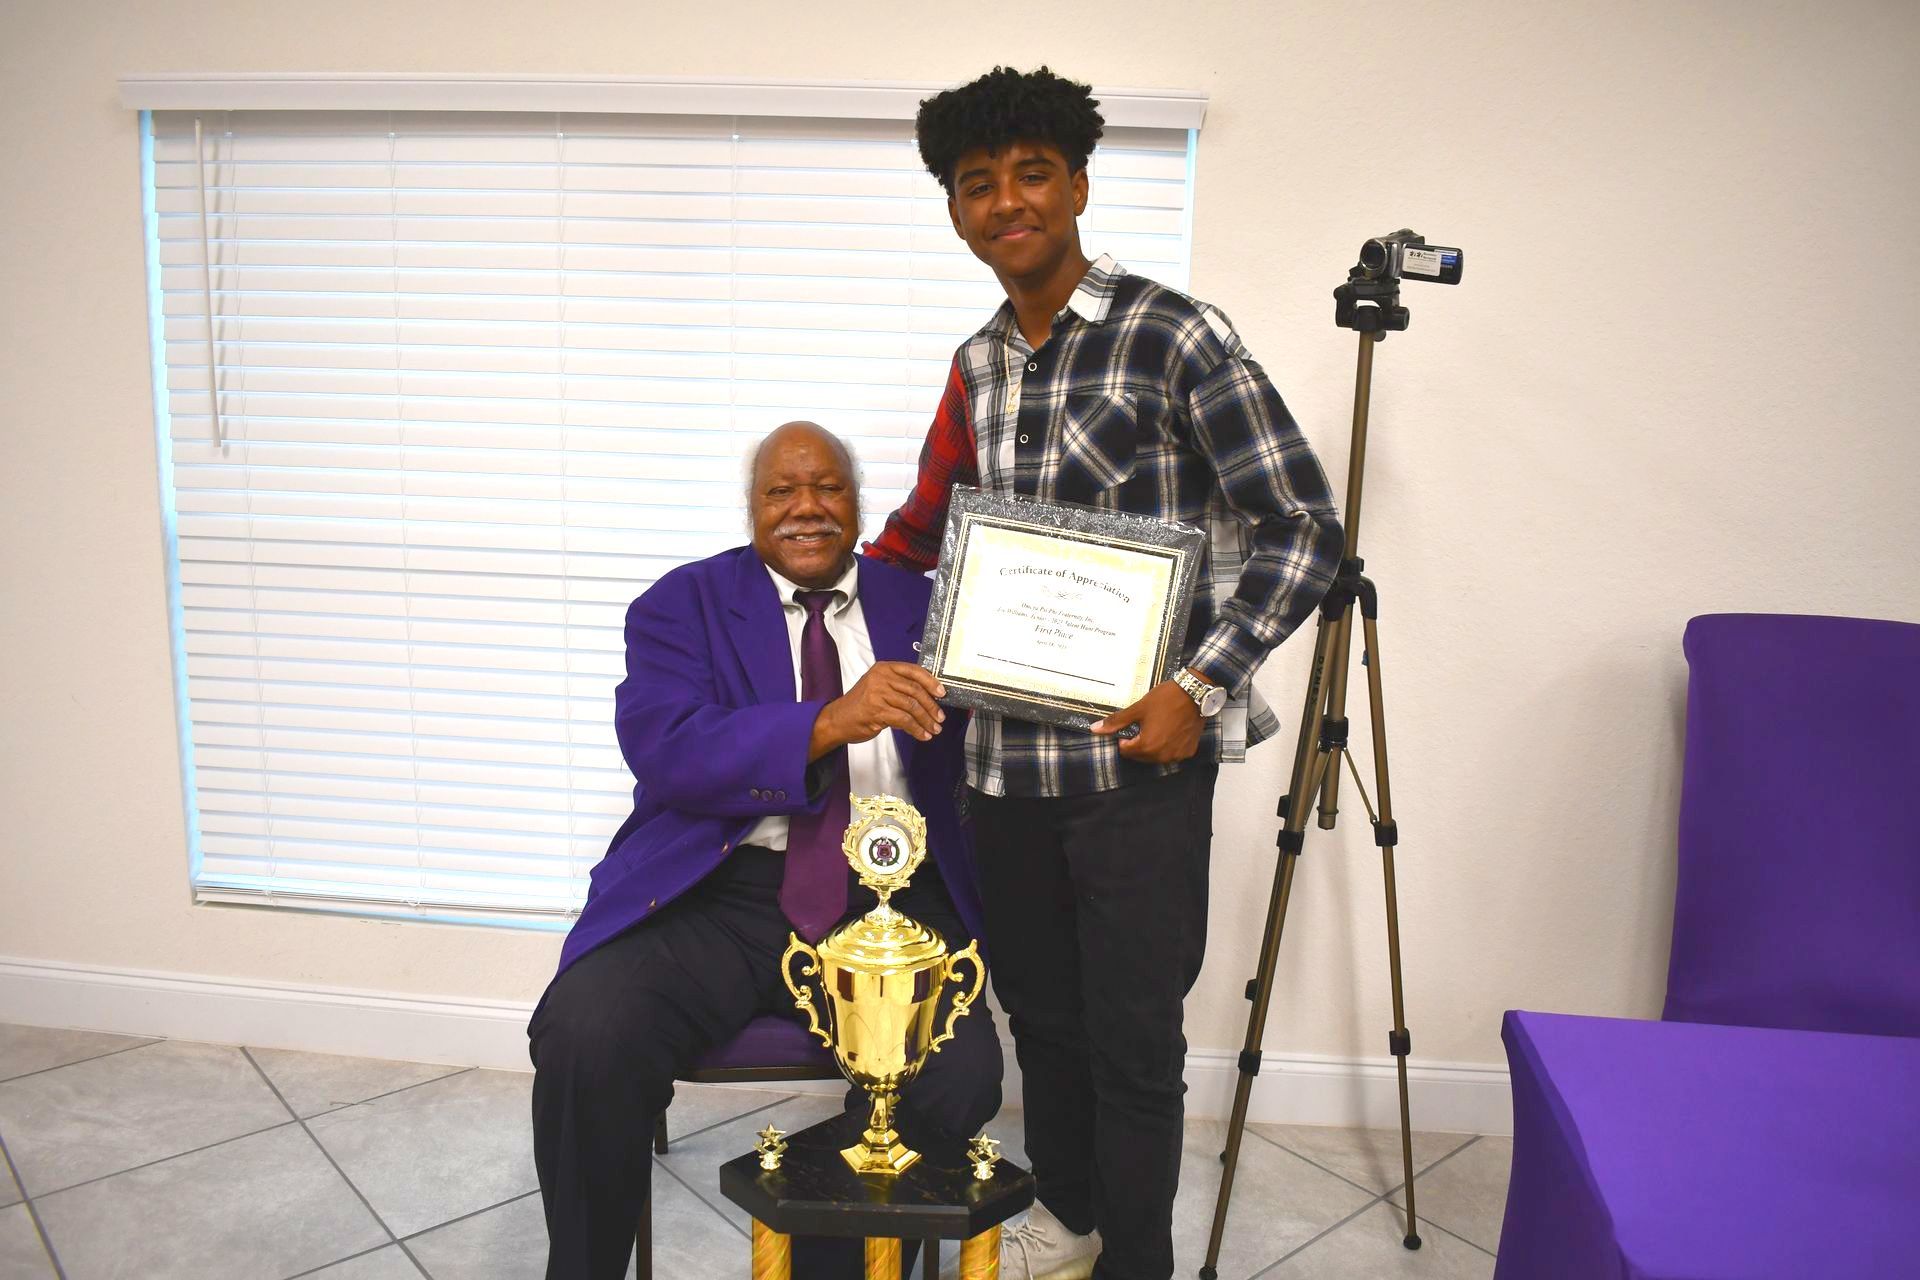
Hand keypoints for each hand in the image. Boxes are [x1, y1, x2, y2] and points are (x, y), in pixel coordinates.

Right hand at [812, 661, 946, 757]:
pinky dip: (916, 729)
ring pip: (911, 706)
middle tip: (940, 718)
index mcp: (884, 668)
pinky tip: (922, 735)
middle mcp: (881, 677)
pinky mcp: (877, 710)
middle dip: (931, 706)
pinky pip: (904, 720)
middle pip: (915, 690)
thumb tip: (929, 697)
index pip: (914, 671)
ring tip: (934, 729)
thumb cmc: (861, 705)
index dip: (931, 682)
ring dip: (926, 720)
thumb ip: (900, 688)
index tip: (942, 693)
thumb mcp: (879, 688)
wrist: (837, 720)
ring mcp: (878, 693)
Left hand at [1090, 679, 1201, 763]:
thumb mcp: (1138, 709)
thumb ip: (1116, 722)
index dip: (1125, 739)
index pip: (1126, 751)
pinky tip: (1171, 731)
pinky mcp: (1189, 751)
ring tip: (1158, 727)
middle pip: (1141, 756)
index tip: (1131, 726)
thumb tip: (1094, 729)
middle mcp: (1162, 756)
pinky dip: (1168, 746)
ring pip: (1156, 756)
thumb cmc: (1165, 699)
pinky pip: (1172, 754)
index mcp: (1147, 747)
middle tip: (1145, 725)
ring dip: (1153, 746)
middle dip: (1138, 744)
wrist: (1194, 693)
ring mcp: (1177, 755)